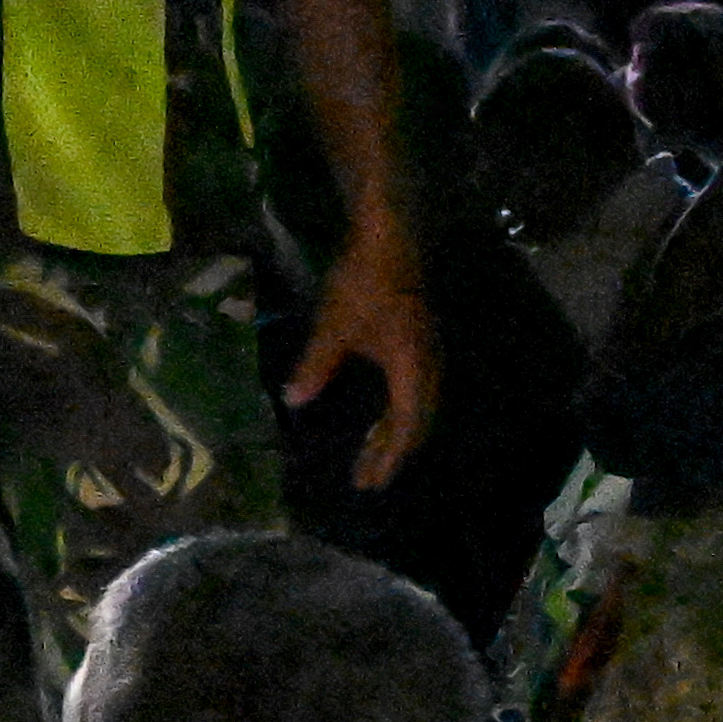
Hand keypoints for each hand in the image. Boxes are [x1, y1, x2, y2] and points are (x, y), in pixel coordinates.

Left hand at [288, 234, 437, 487]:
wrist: (388, 238)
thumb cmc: (362, 283)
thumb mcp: (333, 327)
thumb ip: (316, 367)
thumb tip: (293, 401)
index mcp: (412, 371)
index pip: (404, 428)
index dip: (387, 459)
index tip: (369, 483)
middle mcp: (428, 369)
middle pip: (417, 424)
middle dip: (391, 453)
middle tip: (366, 478)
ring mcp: (428, 356)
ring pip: (419, 409)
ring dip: (395, 434)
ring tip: (370, 454)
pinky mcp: (421, 345)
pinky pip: (415, 393)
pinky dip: (398, 414)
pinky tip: (379, 416)